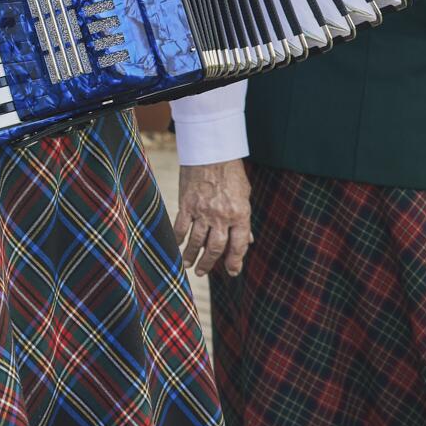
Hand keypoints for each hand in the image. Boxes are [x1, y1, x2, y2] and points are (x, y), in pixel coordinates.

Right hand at [174, 159, 253, 276]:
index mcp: (239, 214)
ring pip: (196, 241)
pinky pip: (181, 226)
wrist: (211, 152)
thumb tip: (248, 240)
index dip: (235, 262)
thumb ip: (244, 219)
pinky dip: (178, 238)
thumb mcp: (244, 195)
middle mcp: (221, 216)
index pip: (238, 245)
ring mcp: (202, 211)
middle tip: (202, 273)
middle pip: (215, 248)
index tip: (232, 272)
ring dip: (192, 255)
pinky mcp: (186, 204)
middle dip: (209, 263)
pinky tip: (177, 245)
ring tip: (188, 264)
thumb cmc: (231, 172)